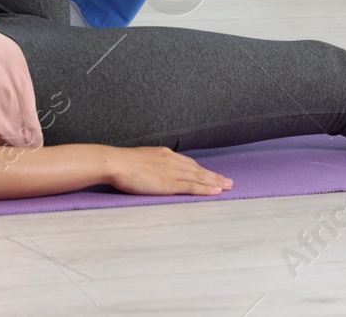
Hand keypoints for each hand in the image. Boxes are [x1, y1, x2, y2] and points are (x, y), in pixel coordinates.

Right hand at [105, 146, 232, 196]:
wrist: (116, 163)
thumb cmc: (122, 163)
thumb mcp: (140, 159)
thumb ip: (151, 164)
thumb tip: (153, 170)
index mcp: (164, 154)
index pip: (188, 163)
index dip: (202, 170)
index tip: (212, 174)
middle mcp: (172, 161)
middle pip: (198, 169)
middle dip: (214, 176)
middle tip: (229, 181)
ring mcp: (172, 172)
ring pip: (199, 177)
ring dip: (215, 182)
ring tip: (228, 186)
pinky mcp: (169, 184)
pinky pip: (192, 187)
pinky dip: (206, 189)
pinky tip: (216, 191)